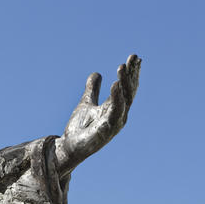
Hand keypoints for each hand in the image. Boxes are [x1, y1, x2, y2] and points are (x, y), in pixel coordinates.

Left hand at [55, 54, 140, 175]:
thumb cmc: (80, 128)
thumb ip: (92, 90)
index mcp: (115, 107)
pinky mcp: (106, 129)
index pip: (126, 87)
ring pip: (123, 99)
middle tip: (133, 57)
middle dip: (131, 74)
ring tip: (122, 66)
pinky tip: (115, 84)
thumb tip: (97, 73)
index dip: (131, 73)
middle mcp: (119, 114)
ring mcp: (114, 122)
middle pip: (128, 91)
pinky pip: (114, 111)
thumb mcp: (86, 102)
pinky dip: (116, 97)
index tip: (134, 57)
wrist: (70, 146)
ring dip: (124, 82)